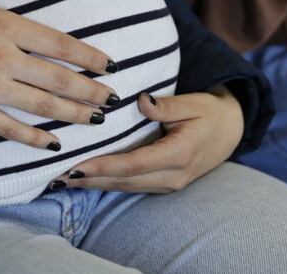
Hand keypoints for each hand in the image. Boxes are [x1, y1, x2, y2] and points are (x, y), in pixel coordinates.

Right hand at [0, 0, 119, 150]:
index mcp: (5, 26)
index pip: (59, 44)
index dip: (89, 57)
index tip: (110, 66)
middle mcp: (4, 59)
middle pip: (58, 78)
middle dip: (90, 91)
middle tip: (113, 101)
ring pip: (41, 105)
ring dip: (72, 114)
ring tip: (95, 121)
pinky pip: (9, 128)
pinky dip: (33, 138)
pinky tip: (53, 145)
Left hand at [50, 86, 243, 192]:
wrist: (230, 131)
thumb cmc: (209, 112)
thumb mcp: (193, 103)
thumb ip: (166, 105)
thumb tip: (141, 101)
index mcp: (179, 155)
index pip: (134, 164)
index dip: (104, 167)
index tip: (77, 166)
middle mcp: (172, 176)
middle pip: (124, 181)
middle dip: (89, 180)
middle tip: (56, 176)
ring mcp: (168, 184)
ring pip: (124, 186)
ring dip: (93, 184)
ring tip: (62, 180)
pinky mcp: (162, 184)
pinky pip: (130, 185)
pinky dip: (106, 183)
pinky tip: (84, 179)